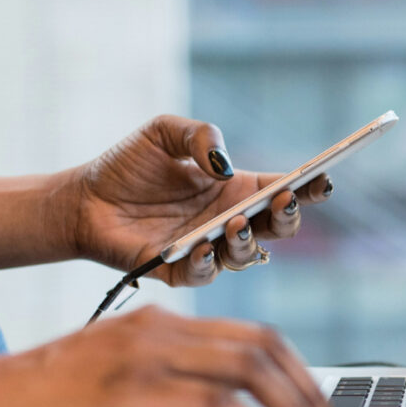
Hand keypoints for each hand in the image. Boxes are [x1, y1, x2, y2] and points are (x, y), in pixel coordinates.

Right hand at [0, 306, 341, 406]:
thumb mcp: (127, 389)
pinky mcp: (131, 390)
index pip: (255, 335)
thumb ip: (181, 399)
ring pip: (249, 370)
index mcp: (164, 323)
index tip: (319, 405)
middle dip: (308, 390)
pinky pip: (213, 406)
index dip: (298, 369)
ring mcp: (147, 355)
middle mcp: (162, 329)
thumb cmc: (48, 402)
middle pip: (264, 346)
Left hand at [69, 115, 332, 285]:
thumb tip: (224, 165)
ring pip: (247, 255)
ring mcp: (208, 249)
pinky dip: (208, 263)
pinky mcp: (179, 271)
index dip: (308, 187)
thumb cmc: (128, 165)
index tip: (323, 178)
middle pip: (277, 228)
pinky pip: (204, 274)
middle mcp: (229, 221)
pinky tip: (202, 245)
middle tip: (284, 200)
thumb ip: (199, 135)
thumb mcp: (164, 132)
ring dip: (247, 241)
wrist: (82, 199)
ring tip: (235, 222)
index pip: (283, 190)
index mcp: (235, 189)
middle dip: (289, 217)